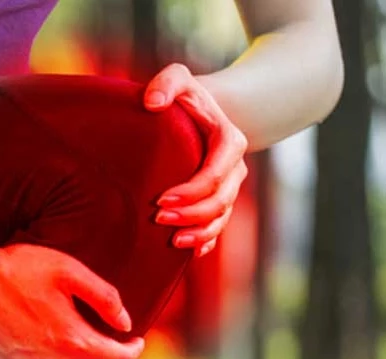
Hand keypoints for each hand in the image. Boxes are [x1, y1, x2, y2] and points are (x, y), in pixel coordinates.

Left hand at [143, 63, 248, 256]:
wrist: (200, 113)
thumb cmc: (185, 98)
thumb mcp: (179, 80)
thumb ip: (168, 82)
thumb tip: (151, 102)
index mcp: (229, 142)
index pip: (214, 175)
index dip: (190, 192)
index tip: (160, 199)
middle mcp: (234, 169)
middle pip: (219, 202)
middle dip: (190, 215)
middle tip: (157, 219)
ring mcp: (228, 188)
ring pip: (221, 219)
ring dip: (198, 233)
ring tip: (172, 241)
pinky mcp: (219, 201)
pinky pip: (218, 228)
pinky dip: (205, 242)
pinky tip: (188, 253)